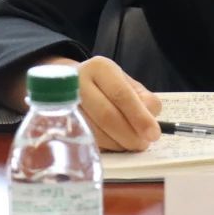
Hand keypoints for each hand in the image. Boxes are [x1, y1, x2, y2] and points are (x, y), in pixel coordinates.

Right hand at [4, 55, 161, 151]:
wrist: (70, 84)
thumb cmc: (107, 85)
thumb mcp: (127, 84)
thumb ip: (144, 100)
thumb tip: (150, 126)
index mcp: (100, 68)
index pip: (121, 95)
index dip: (139, 117)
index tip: (153, 134)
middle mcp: (78, 82)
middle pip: (107, 116)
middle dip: (129, 135)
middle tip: (142, 144)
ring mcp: (64, 104)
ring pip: (96, 132)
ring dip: (118, 144)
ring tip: (129, 144)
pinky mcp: (59, 123)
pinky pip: (86, 140)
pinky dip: (105, 147)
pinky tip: (113, 144)